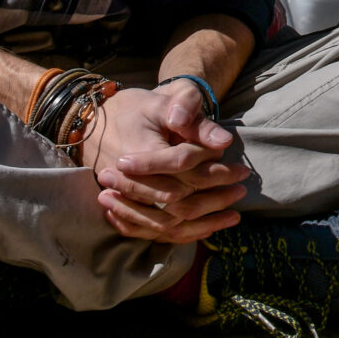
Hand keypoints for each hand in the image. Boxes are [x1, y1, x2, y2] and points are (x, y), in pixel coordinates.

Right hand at [85, 81, 251, 243]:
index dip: (216, 172)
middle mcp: (130, 183)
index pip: (185, 170)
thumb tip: (223, 140)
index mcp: (140, 154)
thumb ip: (193, 121)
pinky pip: (153, 232)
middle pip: (179, 201)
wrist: (96, 121)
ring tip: (232, 216)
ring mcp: (124, 200)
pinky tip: (205, 231)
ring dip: (203, 222)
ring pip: (168, 223)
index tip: (242, 171)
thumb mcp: (163, 103)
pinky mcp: (125, 209)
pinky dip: (181, 234)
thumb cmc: (133, 109)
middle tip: (242, 190)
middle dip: (215, 199)